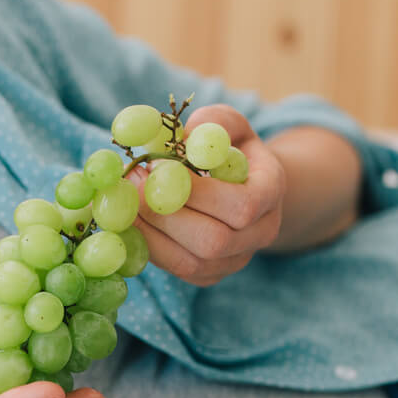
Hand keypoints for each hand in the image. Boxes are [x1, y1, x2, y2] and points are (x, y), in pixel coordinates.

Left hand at [130, 104, 285, 286]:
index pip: (241, 207)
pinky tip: (132, 220)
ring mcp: (235, 261)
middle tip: (132, 185)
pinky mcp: (209, 275)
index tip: (158, 168)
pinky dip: (149, 246)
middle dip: (167, 215)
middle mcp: (260, 234)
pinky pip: (177, 270)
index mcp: (271, 194)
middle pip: (214, 242)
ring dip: (152, 233)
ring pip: (192, 263)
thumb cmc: (231, 149)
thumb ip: (212, 122)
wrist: (242, 186)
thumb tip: (183, 136)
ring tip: (126, 201)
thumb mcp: (228, 124)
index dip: (198, 193)